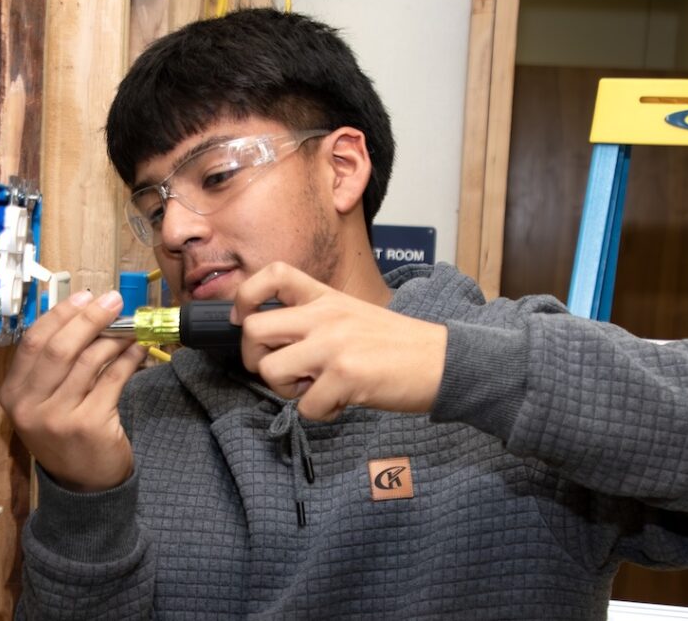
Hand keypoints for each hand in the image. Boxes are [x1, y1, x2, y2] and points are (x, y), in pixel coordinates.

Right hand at [0, 290, 145, 491]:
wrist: (84, 488)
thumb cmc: (67, 436)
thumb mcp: (47, 401)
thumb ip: (56, 364)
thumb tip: (86, 313)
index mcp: (13, 395)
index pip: (33, 341)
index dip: (61, 314)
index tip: (85, 297)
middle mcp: (29, 407)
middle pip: (60, 346)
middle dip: (90, 318)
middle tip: (114, 300)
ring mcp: (58, 418)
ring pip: (89, 360)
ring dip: (114, 338)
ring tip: (131, 327)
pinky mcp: (88, 425)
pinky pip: (113, 379)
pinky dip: (128, 359)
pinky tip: (138, 349)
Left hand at [231, 262, 446, 420]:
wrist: (442, 361)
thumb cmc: (396, 345)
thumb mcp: (352, 314)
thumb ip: (314, 320)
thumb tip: (274, 346)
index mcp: (325, 298)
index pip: (272, 274)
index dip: (245, 298)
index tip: (244, 321)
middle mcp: (324, 316)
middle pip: (253, 330)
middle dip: (254, 360)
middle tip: (281, 371)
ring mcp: (333, 345)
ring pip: (271, 371)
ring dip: (287, 391)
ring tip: (316, 389)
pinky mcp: (345, 376)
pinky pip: (305, 407)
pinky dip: (320, 413)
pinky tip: (342, 402)